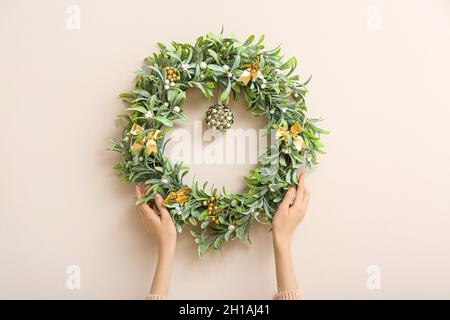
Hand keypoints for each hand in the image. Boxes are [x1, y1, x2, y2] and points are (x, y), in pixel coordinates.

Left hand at [135, 185, 176, 254]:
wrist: (165, 245)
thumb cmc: (167, 232)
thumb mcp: (166, 217)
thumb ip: (161, 205)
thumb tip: (156, 195)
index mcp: (148, 216)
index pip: (141, 202)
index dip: (139, 194)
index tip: (138, 186)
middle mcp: (145, 218)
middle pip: (140, 205)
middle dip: (142, 196)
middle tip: (147, 188)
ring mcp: (146, 222)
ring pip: (142, 209)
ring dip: (144, 201)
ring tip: (150, 194)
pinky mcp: (148, 224)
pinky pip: (145, 213)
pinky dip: (147, 206)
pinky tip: (153, 204)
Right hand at [271, 171, 309, 294]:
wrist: (282, 237)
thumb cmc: (280, 224)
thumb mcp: (282, 209)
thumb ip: (288, 198)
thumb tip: (292, 188)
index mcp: (299, 206)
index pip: (301, 190)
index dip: (301, 181)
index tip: (302, 173)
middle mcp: (303, 208)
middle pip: (306, 193)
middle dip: (302, 185)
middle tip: (296, 179)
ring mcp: (302, 212)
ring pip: (305, 198)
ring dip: (301, 191)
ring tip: (293, 186)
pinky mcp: (299, 215)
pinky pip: (302, 202)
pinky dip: (300, 196)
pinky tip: (293, 197)